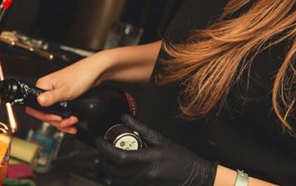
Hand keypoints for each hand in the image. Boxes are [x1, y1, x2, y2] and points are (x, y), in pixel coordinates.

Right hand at [25, 53, 107, 133]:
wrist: (94, 72)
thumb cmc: (80, 75)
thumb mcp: (65, 90)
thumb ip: (51, 97)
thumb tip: (38, 101)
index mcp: (42, 86)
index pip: (34, 107)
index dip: (44, 116)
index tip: (55, 118)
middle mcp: (46, 91)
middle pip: (44, 113)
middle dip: (56, 120)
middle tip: (67, 120)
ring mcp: (54, 96)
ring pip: (52, 115)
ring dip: (62, 122)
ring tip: (72, 121)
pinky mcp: (61, 99)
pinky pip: (59, 113)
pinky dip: (65, 120)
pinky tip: (71, 122)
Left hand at [96, 114, 216, 185]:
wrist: (195, 177)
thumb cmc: (180, 158)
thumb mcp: (161, 140)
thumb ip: (141, 128)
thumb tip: (125, 117)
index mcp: (147, 160)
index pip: (118, 157)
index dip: (105, 149)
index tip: (100, 140)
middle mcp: (143, 175)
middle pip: (113, 170)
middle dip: (103, 159)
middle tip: (102, 147)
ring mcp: (143, 184)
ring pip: (116, 180)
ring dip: (109, 169)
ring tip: (109, 157)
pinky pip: (124, 185)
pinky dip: (117, 178)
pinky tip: (119, 169)